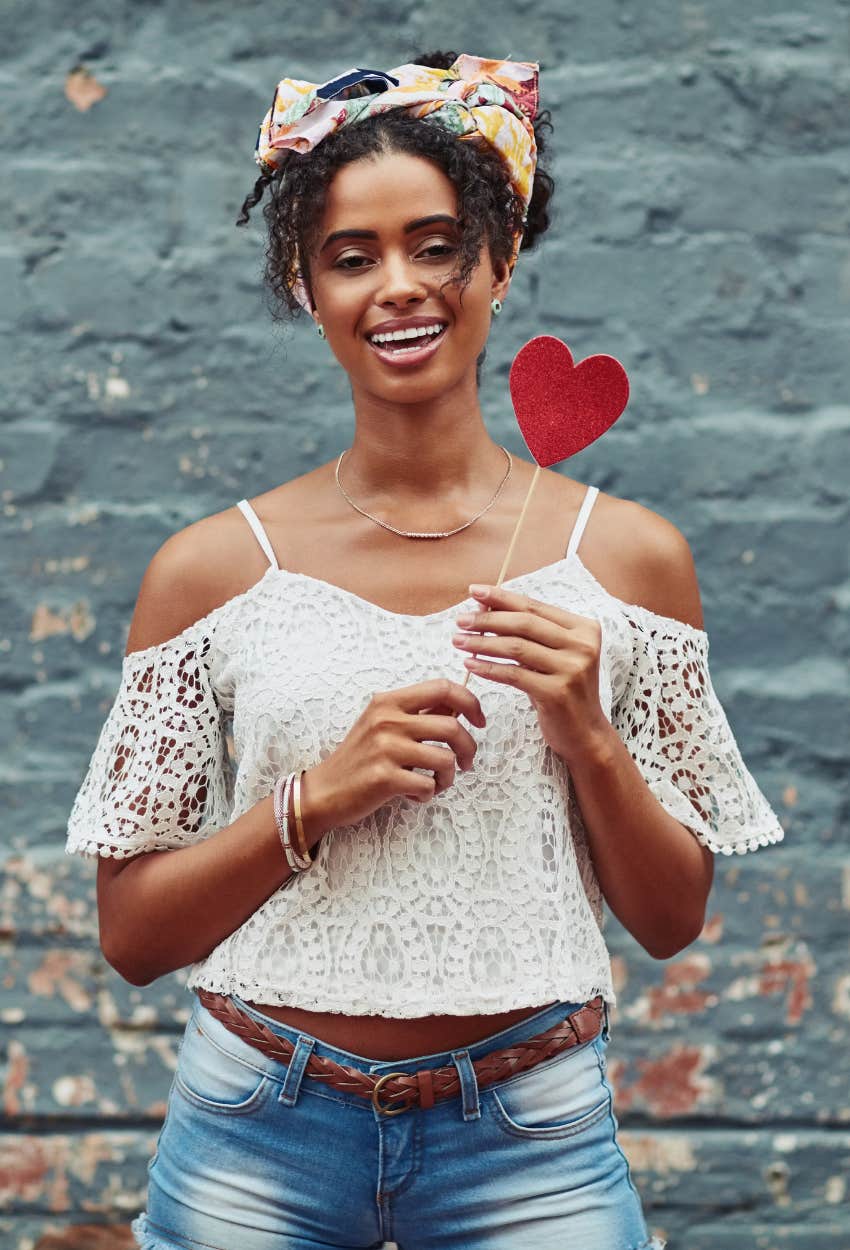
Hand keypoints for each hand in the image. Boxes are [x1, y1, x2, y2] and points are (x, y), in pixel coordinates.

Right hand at [309, 677, 485, 828]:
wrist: (324, 790)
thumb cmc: (360, 758)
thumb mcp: (383, 725)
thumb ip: (418, 714)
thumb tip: (459, 706)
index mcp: (389, 702)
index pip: (443, 688)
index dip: (470, 703)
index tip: (479, 722)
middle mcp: (387, 720)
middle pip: (452, 726)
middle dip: (469, 749)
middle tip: (466, 763)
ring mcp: (385, 748)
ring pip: (445, 759)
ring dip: (449, 777)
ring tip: (435, 783)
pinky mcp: (385, 777)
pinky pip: (428, 785)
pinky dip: (427, 794)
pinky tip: (412, 794)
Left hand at [451, 583, 611, 766]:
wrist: (585, 734)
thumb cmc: (562, 690)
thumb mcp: (551, 656)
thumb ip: (526, 632)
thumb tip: (483, 605)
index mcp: (584, 628)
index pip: (535, 606)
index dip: (502, 598)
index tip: (474, 591)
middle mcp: (583, 645)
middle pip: (524, 623)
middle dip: (488, 619)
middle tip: (461, 620)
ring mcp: (573, 669)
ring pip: (516, 647)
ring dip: (483, 642)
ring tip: (459, 641)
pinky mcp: (558, 692)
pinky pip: (514, 675)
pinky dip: (488, 668)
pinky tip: (470, 665)